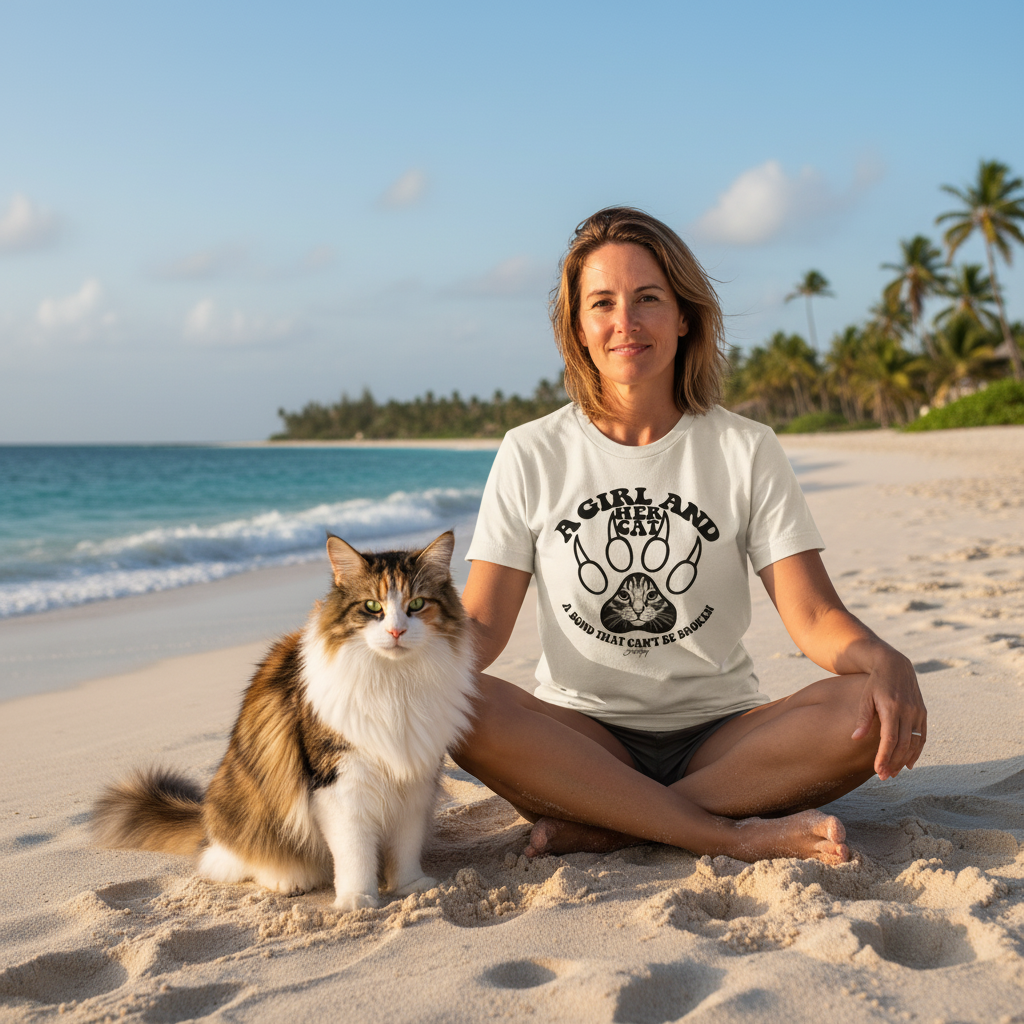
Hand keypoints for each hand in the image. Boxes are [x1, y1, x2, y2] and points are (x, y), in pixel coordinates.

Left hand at [851, 651, 926, 779]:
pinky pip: (922, 736)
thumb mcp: (865, 697)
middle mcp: (908, 711)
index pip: (890, 739)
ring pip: (914, 743)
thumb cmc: (874, 683)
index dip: (884, 757)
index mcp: (892, 708)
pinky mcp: (922, 712)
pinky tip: (909, 763)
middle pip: (903, 745)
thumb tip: (855, 738)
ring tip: (894, 773)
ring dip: (905, 760)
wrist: (894, 665)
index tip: (878, 771)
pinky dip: (916, 751)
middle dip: (894, 763)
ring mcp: (918, 712)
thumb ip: (862, 718)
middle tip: (884, 777)